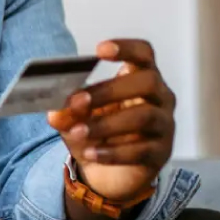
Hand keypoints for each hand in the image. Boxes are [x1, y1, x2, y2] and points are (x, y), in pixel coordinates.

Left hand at [47, 39, 175, 201]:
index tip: (100, 50)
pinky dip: (113, 152)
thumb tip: (56, 112)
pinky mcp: (161, 152)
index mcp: (138, 78)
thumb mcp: (75, 118)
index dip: (126, 48)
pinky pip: (142, 150)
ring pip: (145, 116)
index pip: (143, 54)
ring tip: (79, 132)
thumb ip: (67, 111)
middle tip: (79, 100)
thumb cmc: (96, 132)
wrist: (107, 172)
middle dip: (110, 90)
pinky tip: (91, 154)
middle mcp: (159, 97)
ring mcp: (164, 125)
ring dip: (107, 124)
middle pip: (147, 81)